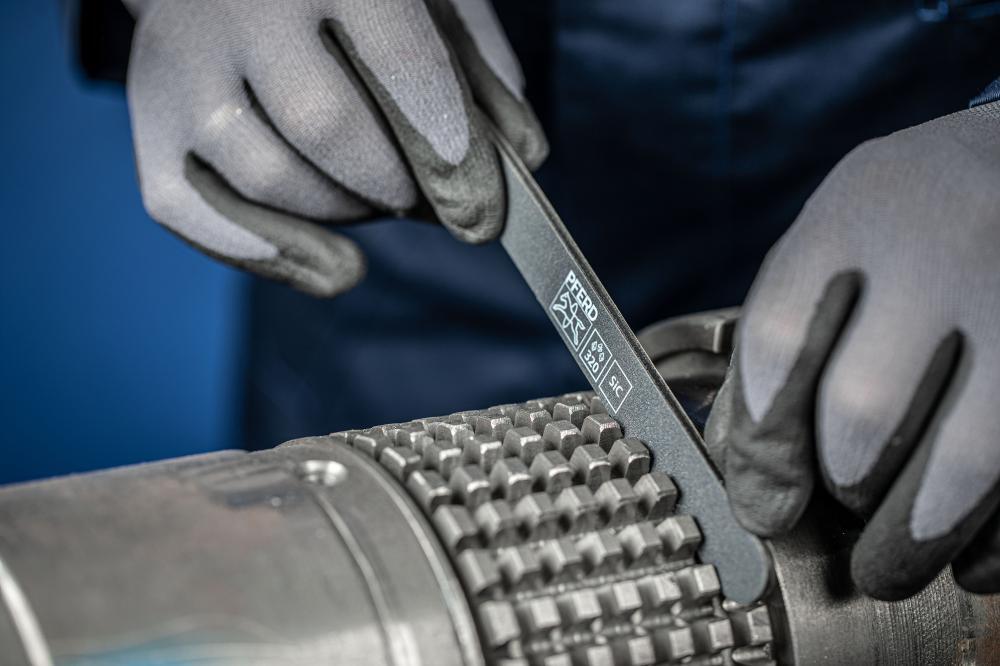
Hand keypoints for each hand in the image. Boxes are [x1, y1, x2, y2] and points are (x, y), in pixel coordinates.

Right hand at [123, 0, 546, 295]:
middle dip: (395, 186)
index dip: (451, 150)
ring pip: (269, 179)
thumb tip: (523, 154)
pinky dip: (270, 254)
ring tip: (372, 194)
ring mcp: (182, 68)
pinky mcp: (149, 123)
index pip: (400, 64)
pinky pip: (193, 215)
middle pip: (328, 129)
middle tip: (421, 195)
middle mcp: (242, 10)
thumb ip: (480, 66)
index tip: (484, 213)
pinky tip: (330, 264)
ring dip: (343, 214)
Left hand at [706, 102, 999, 599]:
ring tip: (887, 569)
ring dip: (913, 539)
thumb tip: (755, 480)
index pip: (779, 341)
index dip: (761, 444)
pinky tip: (971, 557)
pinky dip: (997, 545)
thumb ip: (787, 336)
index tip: (763, 504)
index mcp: (859, 208)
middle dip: (842, 487)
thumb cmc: (918, 221)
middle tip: (841, 511)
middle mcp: (951, 242)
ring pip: (964, 463)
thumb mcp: (840, 237)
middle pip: (865, 410)